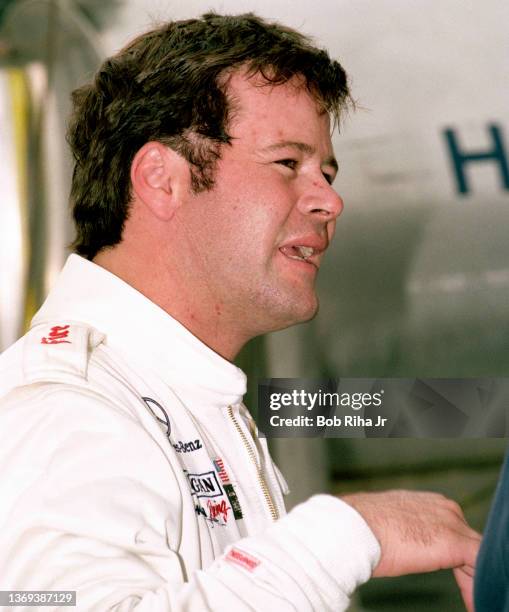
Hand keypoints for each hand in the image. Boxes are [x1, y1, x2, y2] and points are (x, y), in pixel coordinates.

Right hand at [341, 490, 480, 610]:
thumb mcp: (384, 523)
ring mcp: (451, 522)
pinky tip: (472, 605)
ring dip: (472, 579)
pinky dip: (477, 586)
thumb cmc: (358, 527)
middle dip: (465, 568)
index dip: (452, 556)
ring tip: (470, 603)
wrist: (351, 527)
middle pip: (466, 542)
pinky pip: (479, 565)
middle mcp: (443, 507)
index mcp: (426, 502)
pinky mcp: (454, 543)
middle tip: (465, 593)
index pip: (450, 530)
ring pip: (475, 555)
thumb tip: (396, 541)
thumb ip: (400, 528)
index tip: (450, 575)